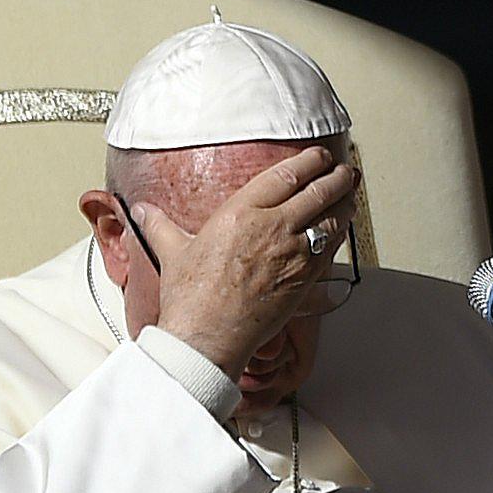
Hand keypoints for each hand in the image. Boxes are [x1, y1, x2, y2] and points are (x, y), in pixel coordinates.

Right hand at [138, 146, 359, 378]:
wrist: (208, 337)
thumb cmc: (191, 298)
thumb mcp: (173, 252)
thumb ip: (160, 226)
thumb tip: (141, 211)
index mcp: (241, 213)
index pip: (285, 175)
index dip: (308, 161)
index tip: (318, 155)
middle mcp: (273, 228)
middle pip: (317, 192)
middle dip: (336, 177)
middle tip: (345, 169)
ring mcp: (293, 253)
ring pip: (331, 218)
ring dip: (345, 201)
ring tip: (351, 191)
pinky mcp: (305, 278)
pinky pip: (331, 248)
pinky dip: (341, 232)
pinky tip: (343, 227)